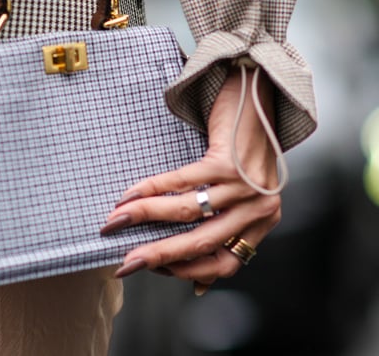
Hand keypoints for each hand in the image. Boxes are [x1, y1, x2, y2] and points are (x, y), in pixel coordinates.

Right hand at [101, 64, 282, 293]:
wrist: (257, 96)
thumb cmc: (242, 148)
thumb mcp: (240, 195)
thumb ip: (222, 227)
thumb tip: (196, 282)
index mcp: (261, 222)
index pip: (225, 264)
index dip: (187, 273)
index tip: (155, 271)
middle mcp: (259, 208)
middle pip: (203, 244)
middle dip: (158, 256)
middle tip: (126, 265)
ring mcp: (247, 186)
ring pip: (187, 213)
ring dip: (144, 219)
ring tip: (116, 222)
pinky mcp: (229, 162)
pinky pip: (181, 182)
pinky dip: (150, 190)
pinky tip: (130, 195)